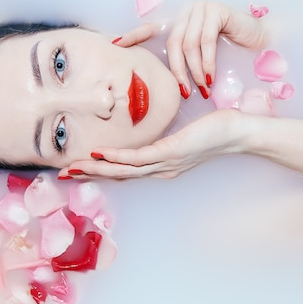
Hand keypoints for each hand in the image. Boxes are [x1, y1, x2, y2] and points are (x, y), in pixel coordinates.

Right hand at [58, 109, 244, 179]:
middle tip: (64, 173)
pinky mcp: (171, 152)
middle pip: (119, 175)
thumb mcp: (182, 133)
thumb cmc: (213, 130)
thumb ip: (163, 135)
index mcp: (161, 164)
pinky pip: (139, 158)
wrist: (238, 133)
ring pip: (124, 170)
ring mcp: (165, 162)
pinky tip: (100, 156)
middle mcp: (161, 168)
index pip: (125, 170)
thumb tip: (149, 128)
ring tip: (74, 167)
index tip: (77, 166)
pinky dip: (118, 158)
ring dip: (97, 170)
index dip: (100, 170)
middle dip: (90, 174)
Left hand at [113, 1, 269, 97]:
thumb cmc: (231, 50)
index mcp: (179, 21)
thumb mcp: (201, 55)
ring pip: (189, 44)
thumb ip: (184, 59)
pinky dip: (207, 62)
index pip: (152, 27)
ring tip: (201, 88)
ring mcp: (202, 8)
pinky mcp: (217, 11)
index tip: (115, 45)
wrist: (259, 40)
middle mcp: (187, 12)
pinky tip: (210, 76)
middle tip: (184, 92)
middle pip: (173, 43)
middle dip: (177, 71)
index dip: (134, 36)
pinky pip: (206, 41)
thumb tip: (167, 80)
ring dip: (194, 70)